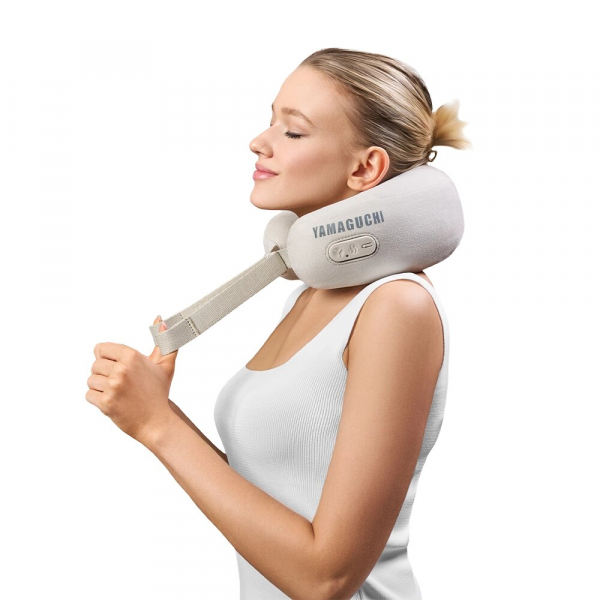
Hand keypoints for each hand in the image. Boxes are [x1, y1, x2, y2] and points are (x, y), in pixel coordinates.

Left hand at [86, 316, 178, 444]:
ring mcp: (113, 386)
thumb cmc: (159, 392)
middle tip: (121, 384)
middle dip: (105, 374)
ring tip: (118, 394)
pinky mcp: (106, 403)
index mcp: (132, 356)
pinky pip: (89, 395)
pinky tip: (114, 402)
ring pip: (90, 380)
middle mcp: (122, 369)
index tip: (118, 367)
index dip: (107, 358)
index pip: (101, 348)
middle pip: (95, 365)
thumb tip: (159, 318)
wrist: (158, 422)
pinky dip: (98, 400)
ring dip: (101, 388)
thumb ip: (164, 340)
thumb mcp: (165, 364)